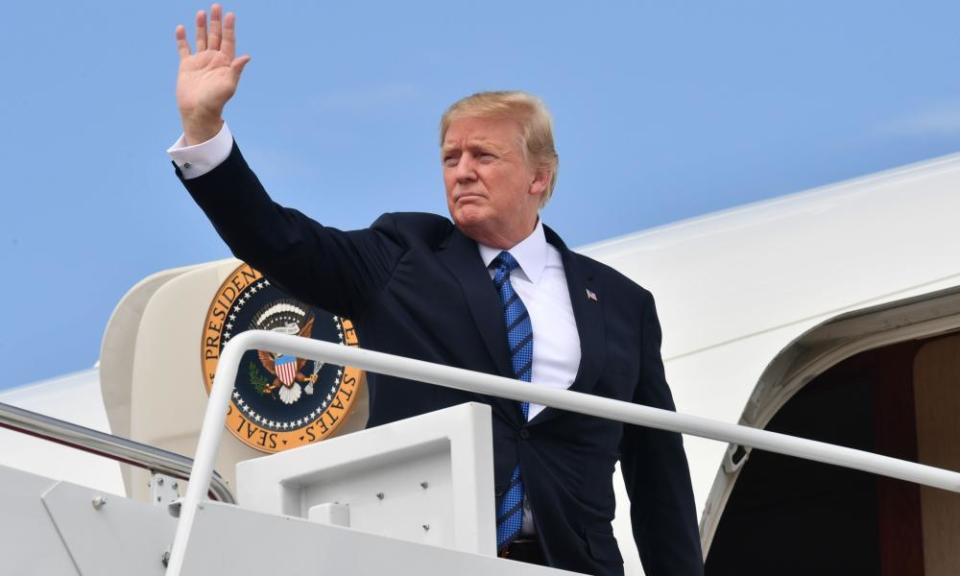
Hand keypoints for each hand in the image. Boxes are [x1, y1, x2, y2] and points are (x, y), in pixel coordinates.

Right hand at [175, 4, 250, 143]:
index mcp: (225, 63)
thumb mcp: (229, 86)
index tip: (230, 14)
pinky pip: (184, 49)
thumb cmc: (216, 101)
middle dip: (216, 22)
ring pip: (201, 39)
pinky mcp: (186, 66)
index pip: (228, 41)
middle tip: (216, 6)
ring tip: (201, 13)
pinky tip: (181, 28)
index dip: (229, 28)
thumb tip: (246, 56)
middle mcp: (213, 60)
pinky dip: (182, 39)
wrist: (198, 112)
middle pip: (215, 36)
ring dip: (201, 26)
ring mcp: (200, 61)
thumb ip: (236, 70)